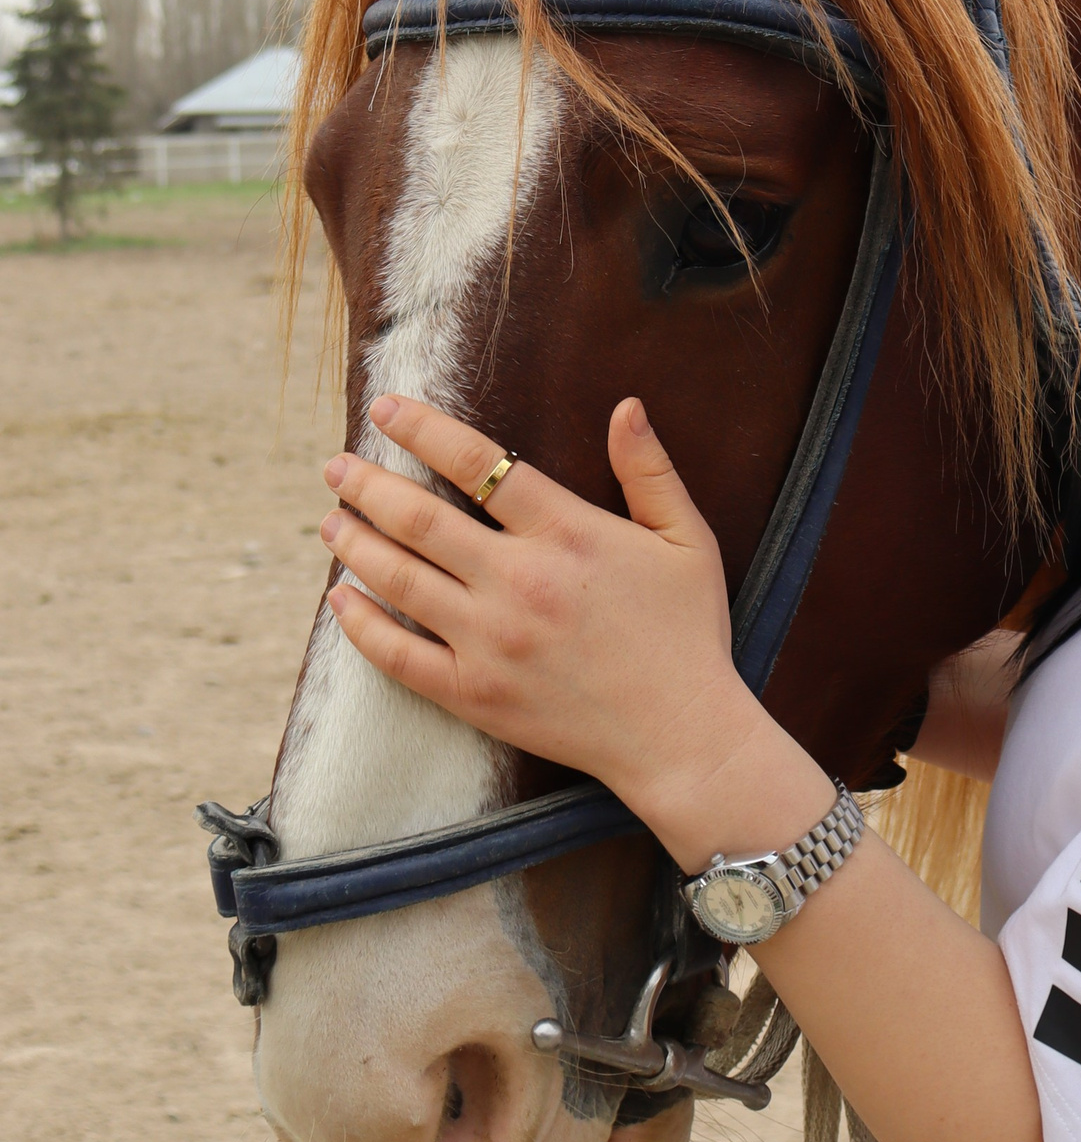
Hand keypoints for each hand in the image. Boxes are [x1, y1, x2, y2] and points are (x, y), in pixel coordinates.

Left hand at [320, 394, 755, 831]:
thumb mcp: (687, 540)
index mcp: (568, 534)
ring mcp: (490, 642)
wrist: (681, 735)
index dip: (424, 429)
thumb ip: (650, 471)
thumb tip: (625, 406)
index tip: (387, 407)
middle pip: (420, 518)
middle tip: (337, 466)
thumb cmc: (687, 632)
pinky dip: (361, 625)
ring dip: (355, 543)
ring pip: (399, 579)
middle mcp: (519, 582)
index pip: (478, 464)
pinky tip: (341, 599)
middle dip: (368, 484)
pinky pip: (398, 656)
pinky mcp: (474, 695)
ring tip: (331, 519)